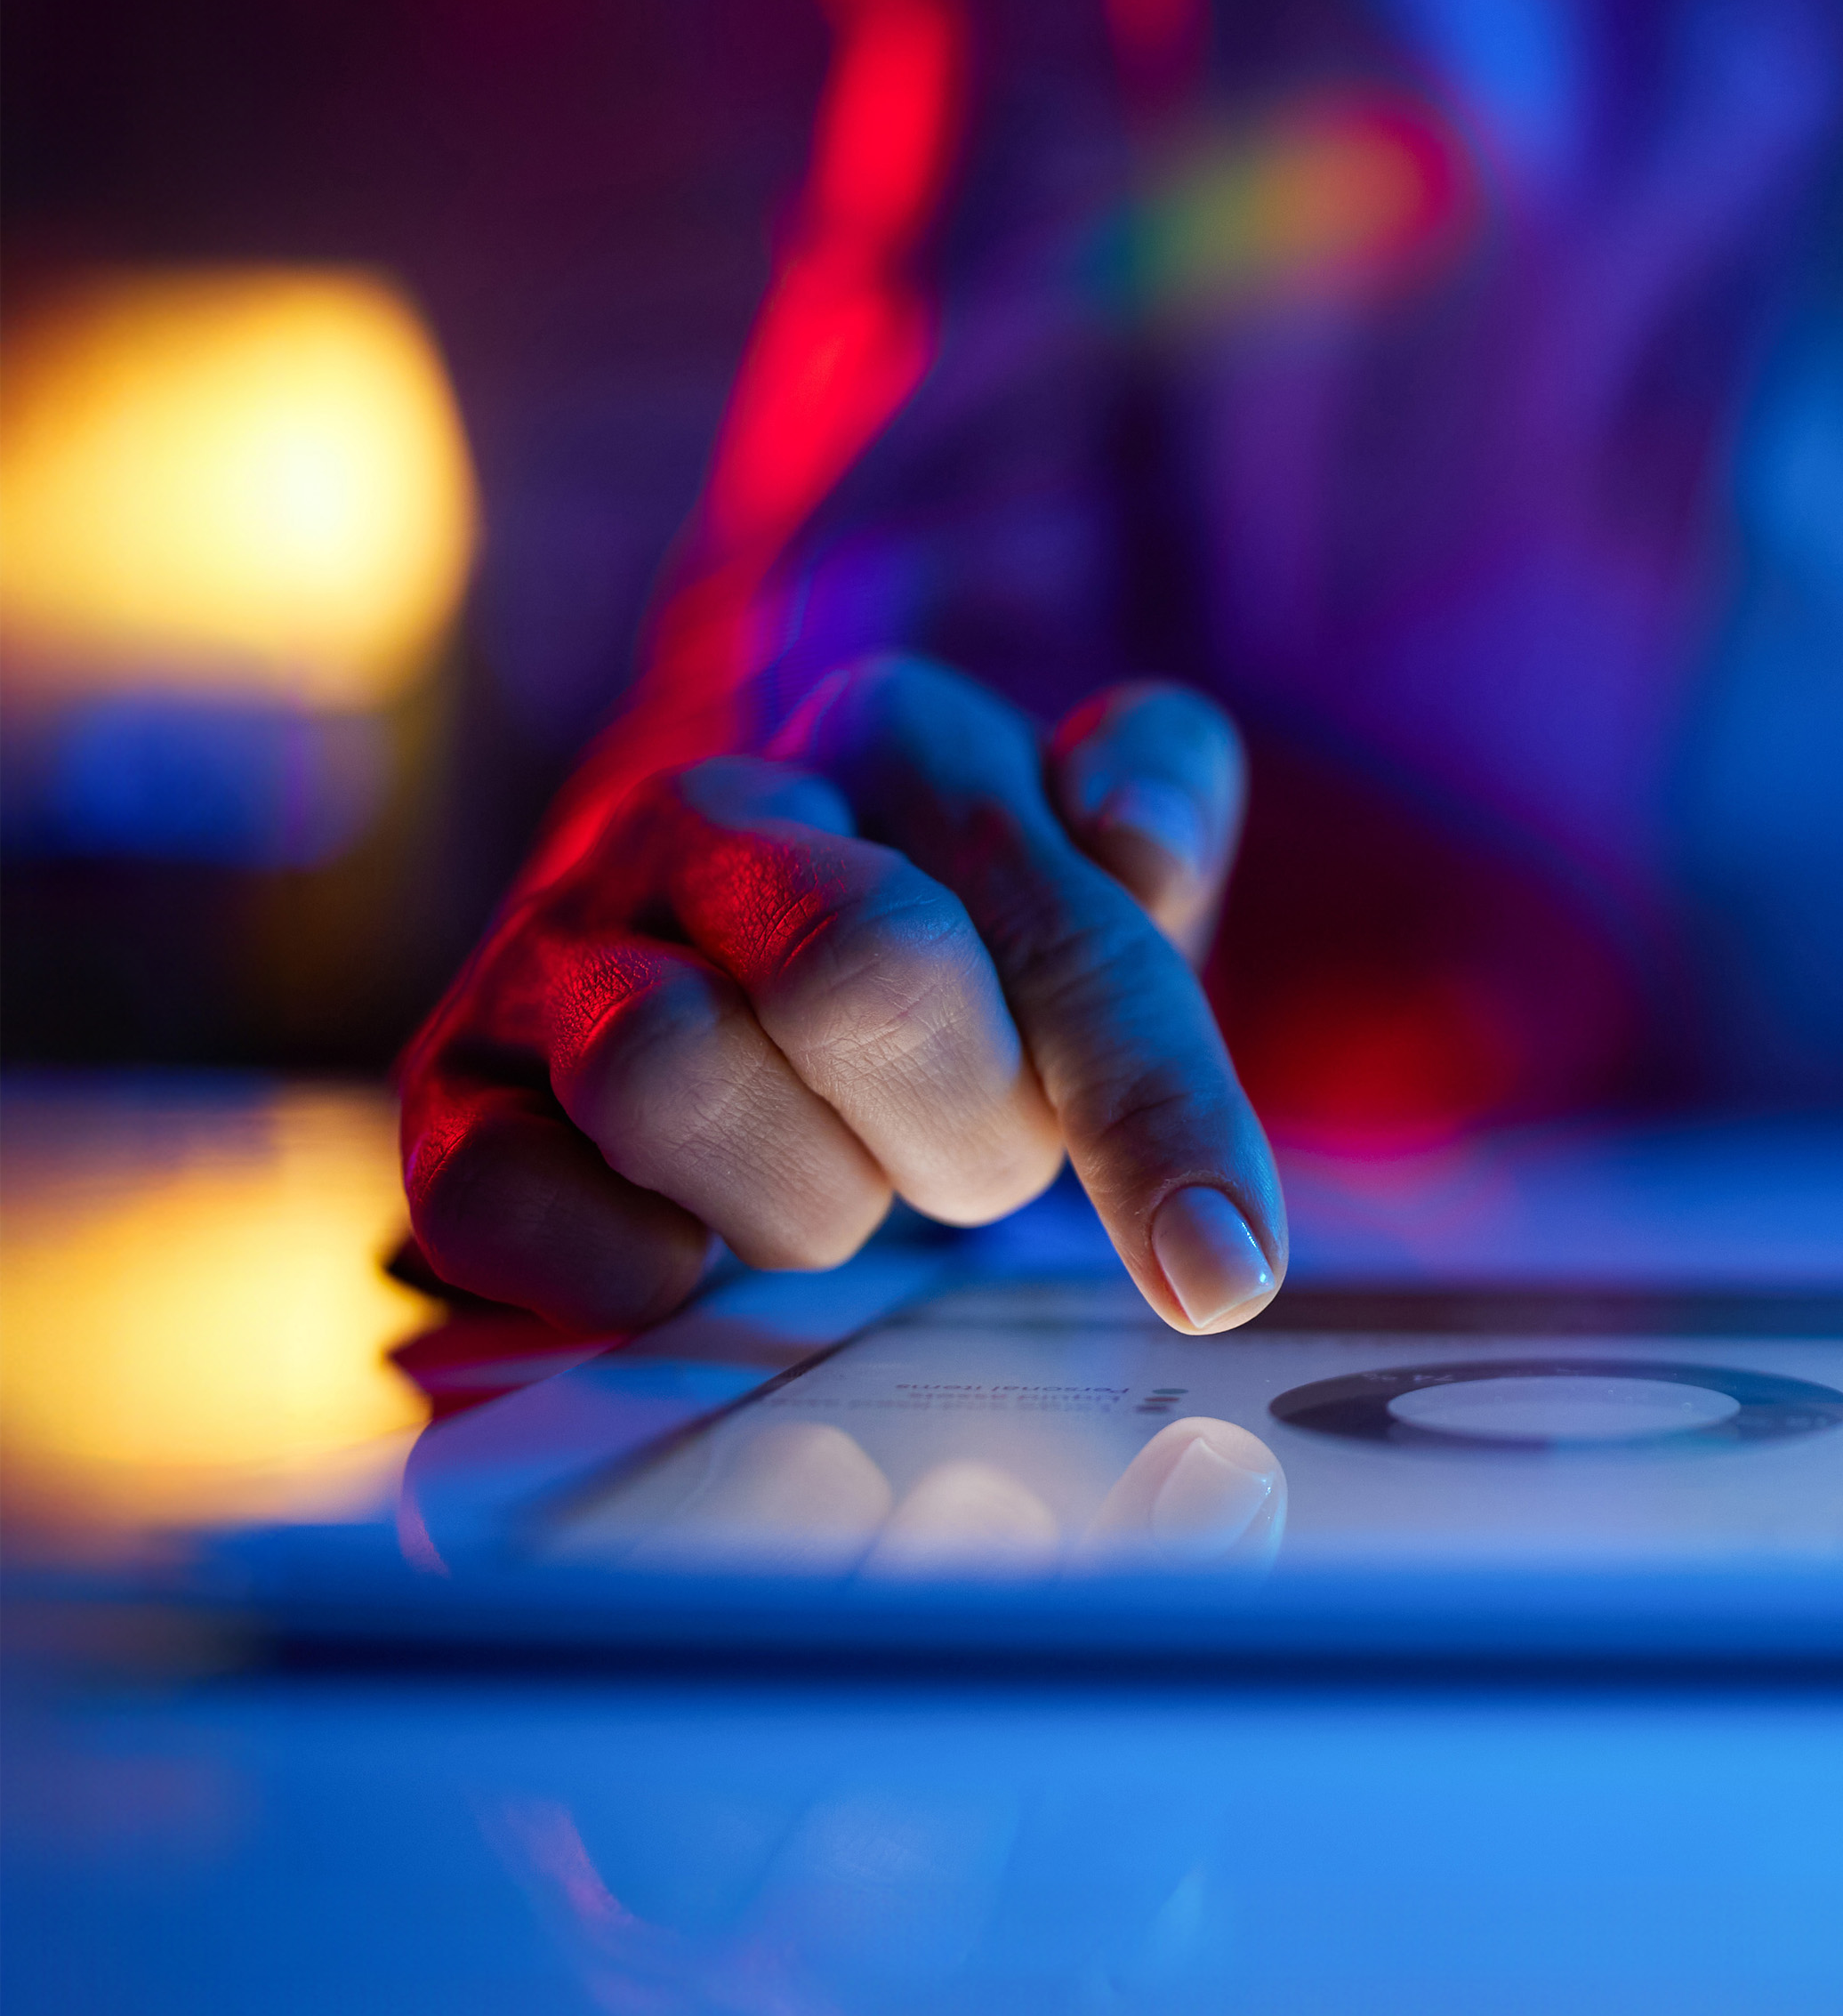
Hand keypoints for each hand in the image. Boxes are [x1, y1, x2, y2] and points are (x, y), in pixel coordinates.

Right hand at [398, 653, 1281, 1333]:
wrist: (710, 907)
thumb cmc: (952, 915)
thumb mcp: (1085, 850)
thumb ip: (1162, 800)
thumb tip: (1143, 832)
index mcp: (901, 739)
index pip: (1062, 924)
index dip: (1155, 1116)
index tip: (1222, 1276)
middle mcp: (707, 810)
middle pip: (865, 968)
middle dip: (965, 1128)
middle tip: (968, 1149)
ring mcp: (558, 943)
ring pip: (668, 1067)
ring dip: (802, 1192)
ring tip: (830, 1177)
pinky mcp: (448, 1086)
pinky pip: (499, 1198)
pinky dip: (621, 1260)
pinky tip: (690, 1238)